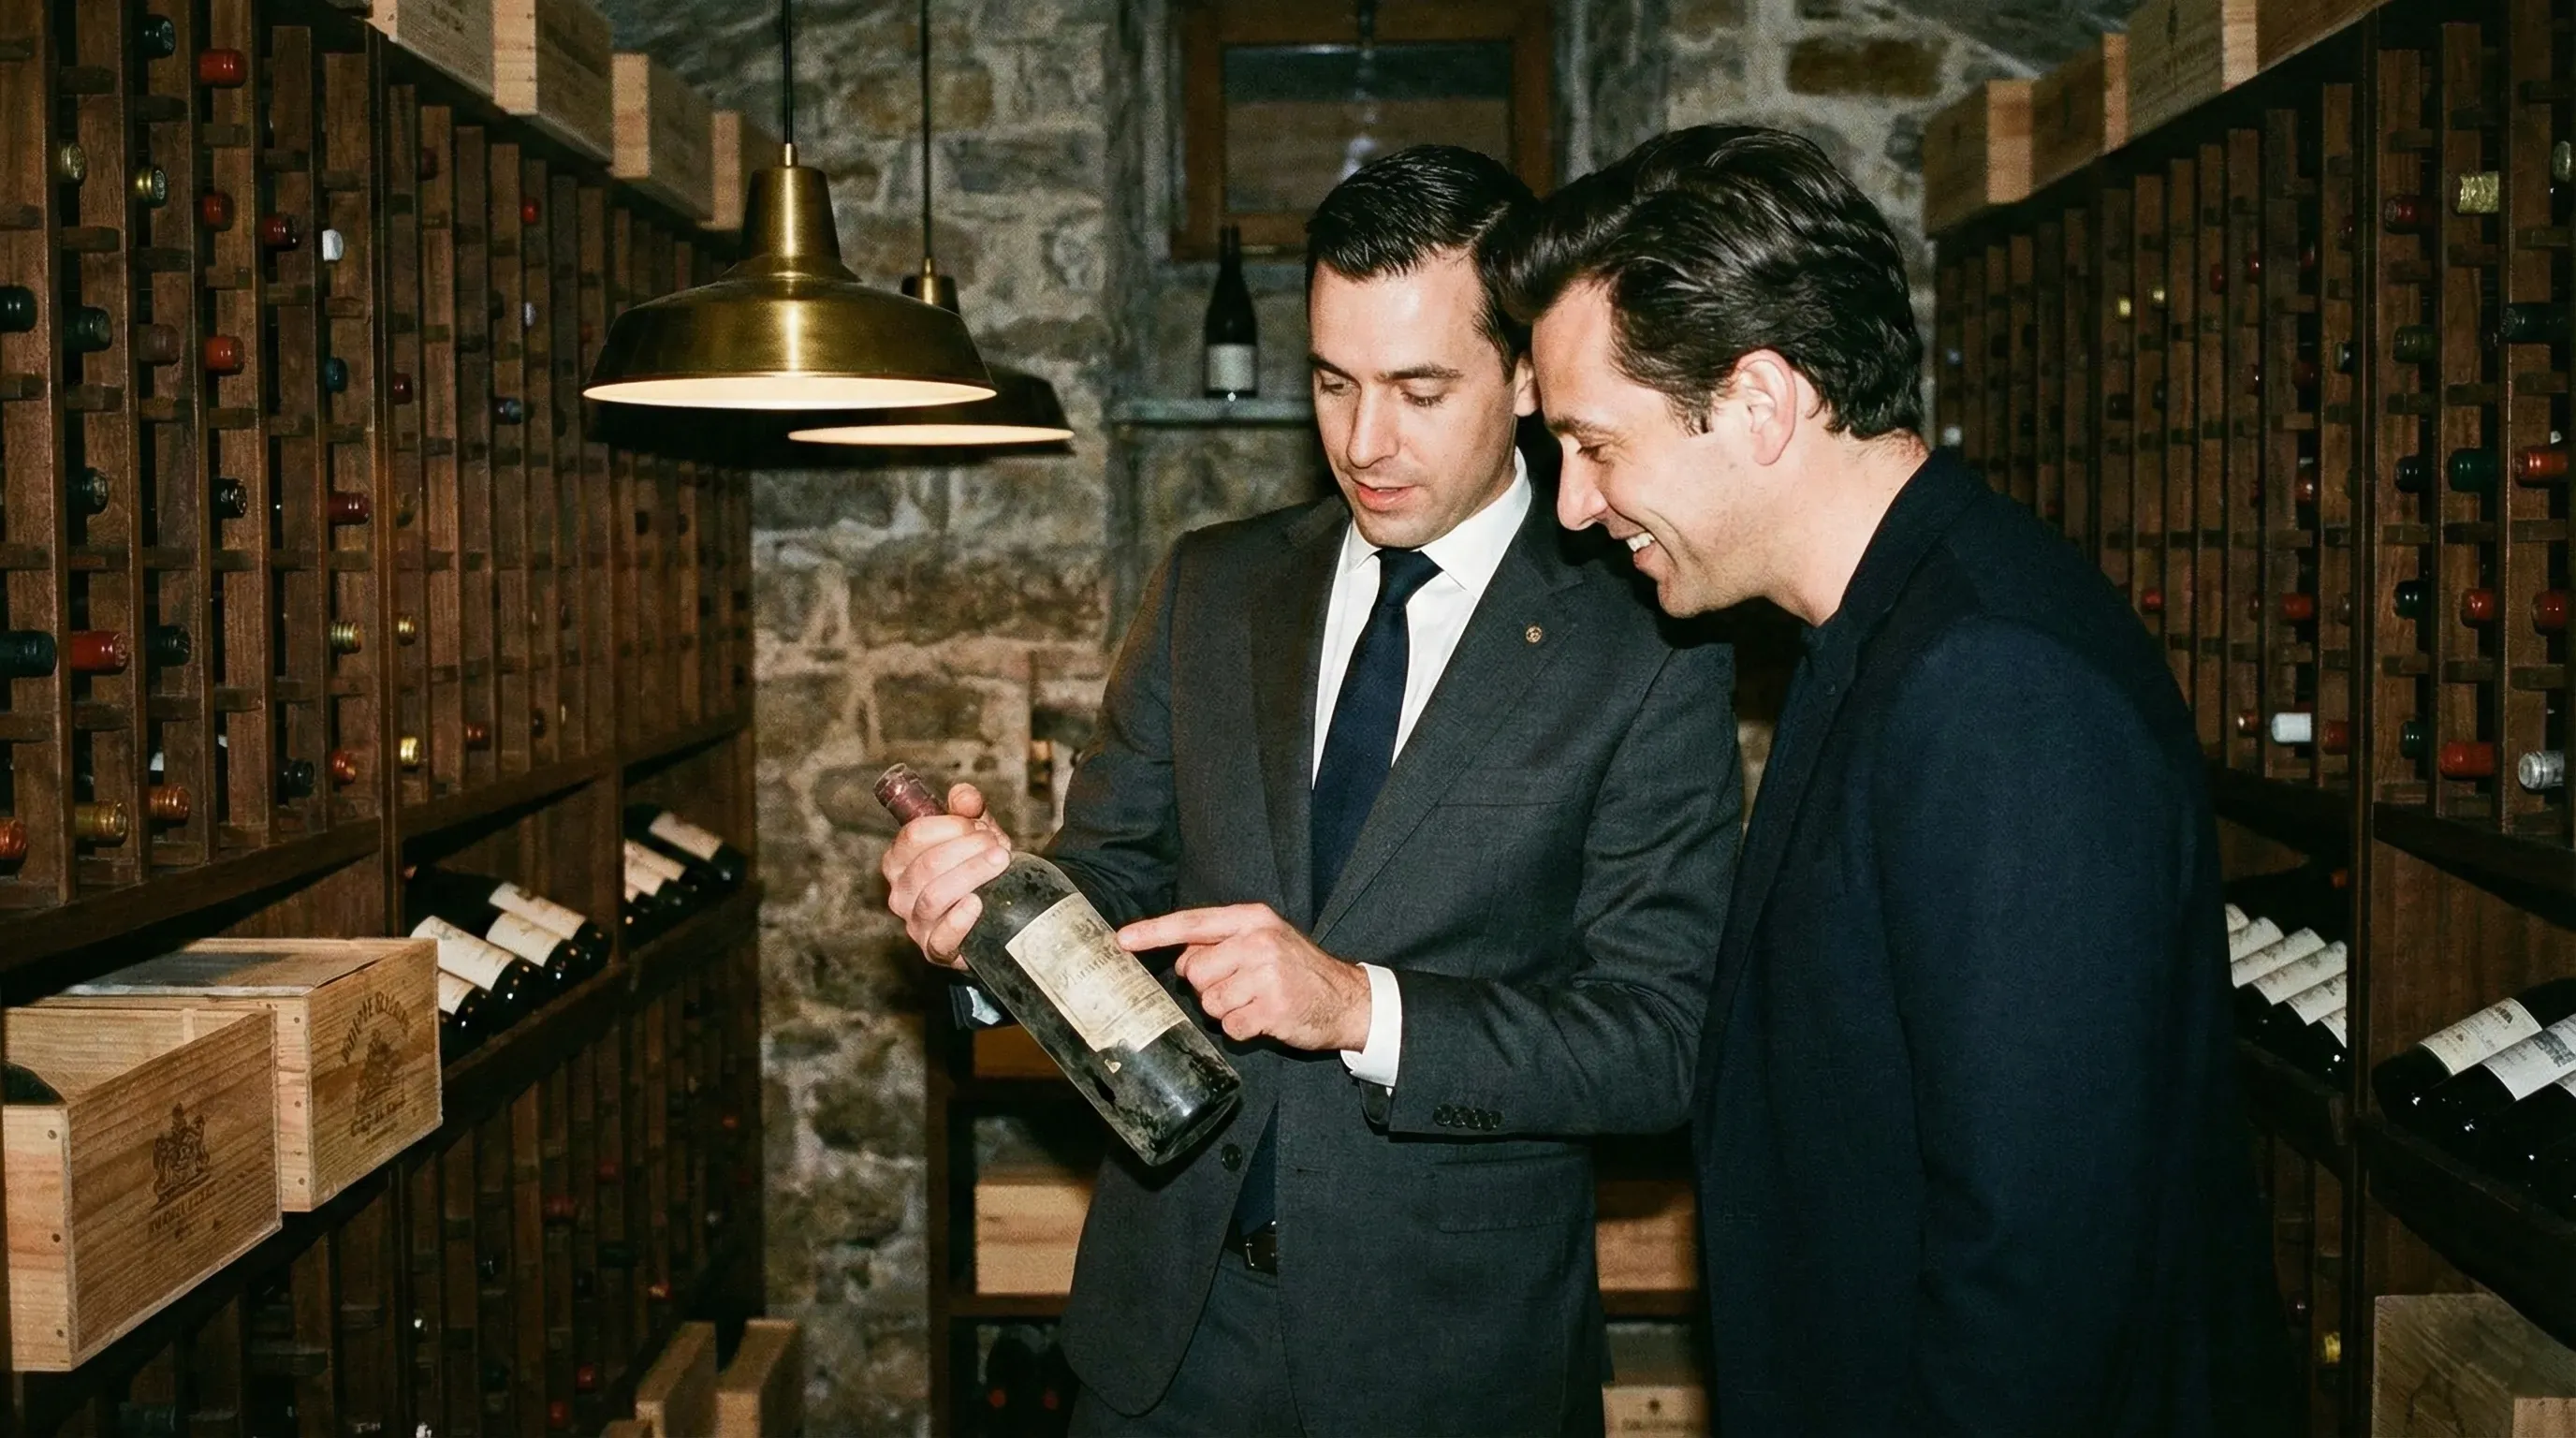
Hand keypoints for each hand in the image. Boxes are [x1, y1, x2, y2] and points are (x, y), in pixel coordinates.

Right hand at [880, 783, 1014, 969]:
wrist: (999, 908)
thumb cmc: (978, 866)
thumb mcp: (975, 832)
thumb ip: (968, 809)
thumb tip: (964, 796)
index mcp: (899, 860)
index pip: (913, 836)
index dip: (950, 826)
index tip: (977, 825)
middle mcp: (900, 893)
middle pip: (926, 865)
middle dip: (967, 849)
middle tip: (997, 846)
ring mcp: (915, 924)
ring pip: (933, 897)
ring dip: (970, 875)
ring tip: (999, 863)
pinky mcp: (935, 950)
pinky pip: (940, 939)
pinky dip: (959, 921)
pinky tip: (978, 904)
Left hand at [1118, 904, 1371, 1051]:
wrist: (1347, 999)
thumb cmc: (1298, 970)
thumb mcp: (1265, 942)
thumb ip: (1222, 944)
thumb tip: (1180, 962)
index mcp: (1253, 919)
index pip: (1193, 922)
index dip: (1154, 932)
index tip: (1123, 940)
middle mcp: (1258, 942)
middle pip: (1195, 971)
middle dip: (1209, 987)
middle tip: (1241, 987)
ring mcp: (1267, 975)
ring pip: (1210, 1002)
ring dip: (1227, 1010)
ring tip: (1257, 1002)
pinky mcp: (1273, 1008)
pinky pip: (1230, 1027)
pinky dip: (1242, 1029)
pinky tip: (1265, 1018)